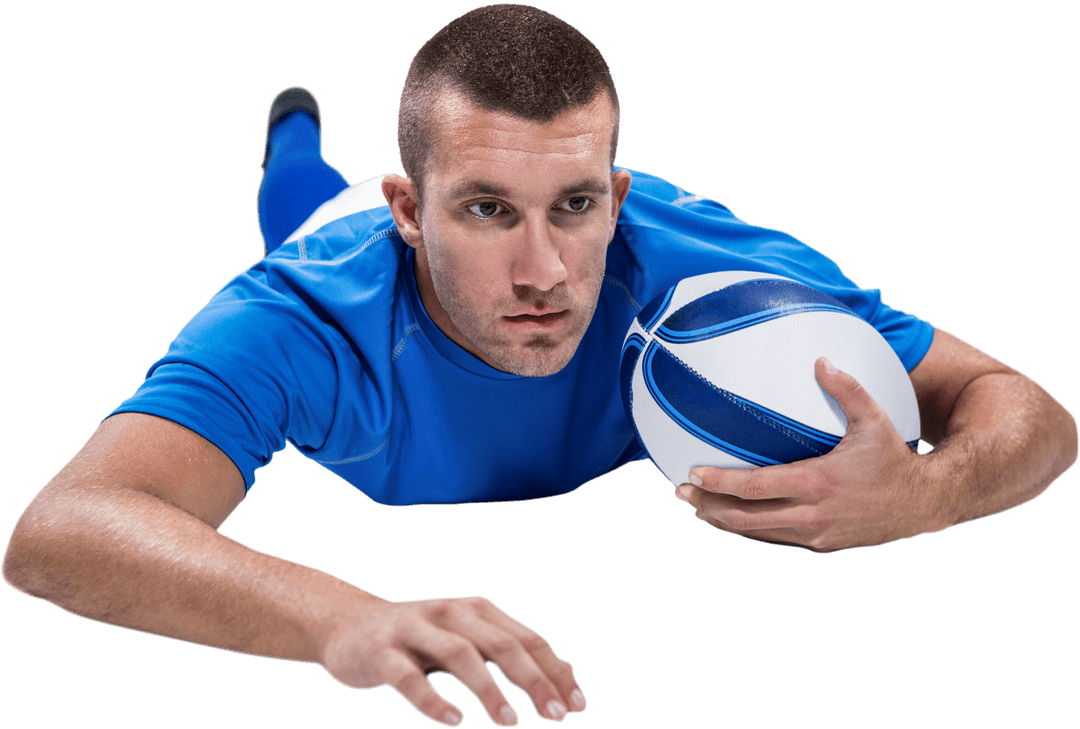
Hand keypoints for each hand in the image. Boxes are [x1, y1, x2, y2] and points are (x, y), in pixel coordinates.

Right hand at [319, 595, 586, 726]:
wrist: (347, 626)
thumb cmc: (419, 639)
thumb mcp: (468, 639)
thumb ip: (514, 653)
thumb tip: (569, 673)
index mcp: (475, 610)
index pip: (525, 638)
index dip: (553, 670)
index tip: (577, 705)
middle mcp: (449, 613)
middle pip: (499, 643)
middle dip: (532, 679)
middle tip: (556, 715)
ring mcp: (414, 629)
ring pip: (459, 655)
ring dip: (489, 689)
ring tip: (511, 722)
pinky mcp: (382, 652)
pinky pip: (409, 677)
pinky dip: (434, 700)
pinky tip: (455, 722)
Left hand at [674, 357, 939, 551]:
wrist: (924, 504)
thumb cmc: (894, 459)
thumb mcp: (874, 419)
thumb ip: (846, 388)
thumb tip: (821, 359)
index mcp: (817, 483)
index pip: (754, 487)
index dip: (718, 484)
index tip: (691, 475)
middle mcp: (811, 514)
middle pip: (744, 518)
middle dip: (707, 507)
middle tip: (680, 493)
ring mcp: (815, 535)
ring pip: (756, 534)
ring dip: (723, 521)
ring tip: (696, 507)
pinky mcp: (821, 546)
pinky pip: (774, 539)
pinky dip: (749, 530)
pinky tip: (732, 519)